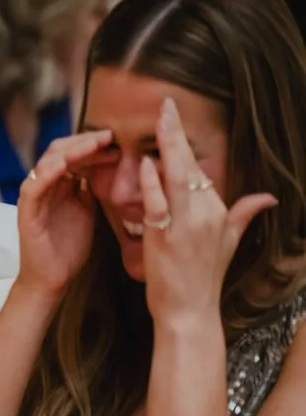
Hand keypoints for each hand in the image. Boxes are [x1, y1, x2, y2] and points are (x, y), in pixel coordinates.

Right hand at [15, 130, 113, 297]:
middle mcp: (44, 185)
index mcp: (58, 184)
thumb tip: (109, 166)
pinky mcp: (26, 211)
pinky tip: (65, 165)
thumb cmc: (69, 247)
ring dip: (71, 150)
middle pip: (60, 150)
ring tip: (95, 144)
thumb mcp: (87, 210)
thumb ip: (91, 188)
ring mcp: (33, 196)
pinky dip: (48, 172)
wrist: (52, 278)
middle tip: (109, 136)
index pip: (73, 152)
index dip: (94, 144)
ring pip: (47, 161)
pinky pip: (34, 185)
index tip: (118, 141)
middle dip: (85, 141)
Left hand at [139, 98, 274, 323]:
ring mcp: (187, 225)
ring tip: (160, 119)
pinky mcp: (166, 237)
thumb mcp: (230, 243)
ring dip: (168, 148)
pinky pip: (159, 204)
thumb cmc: (204, 277)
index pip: (200, 169)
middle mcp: (206, 214)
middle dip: (177, 132)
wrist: (189, 311)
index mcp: (218, 211)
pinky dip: (152, 183)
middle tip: (166, 103)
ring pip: (177, 178)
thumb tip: (268, 196)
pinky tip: (146, 164)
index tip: (174, 116)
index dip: (185, 142)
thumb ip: (244, 214)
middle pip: (190, 165)